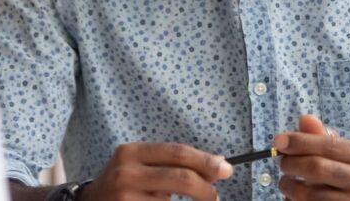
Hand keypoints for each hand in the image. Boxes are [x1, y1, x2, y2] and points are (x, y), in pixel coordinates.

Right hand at [80, 142, 232, 200]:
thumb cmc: (123, 183)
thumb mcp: (140, 164)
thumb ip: (172, 163)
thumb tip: (216, 164)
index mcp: (131, 152)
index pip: (177, 153)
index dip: (205, 161)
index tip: (226, 169)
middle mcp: (126, 173)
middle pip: (179, 178)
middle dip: (205, 187)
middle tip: (216, 195)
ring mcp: (125, 199)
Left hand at [274, 115, 349, 200]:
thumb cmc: (342, 166)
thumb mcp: (335, 147)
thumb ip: (318, 134)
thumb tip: (305, 120)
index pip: (327, 145)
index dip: (299, 142)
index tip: (278, 142)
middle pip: (316, 169)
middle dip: (291, 163)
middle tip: (282, 163)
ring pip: (309, 194)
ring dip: (289, 186)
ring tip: (286, 181)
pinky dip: (294, 200)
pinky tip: (293, 195)